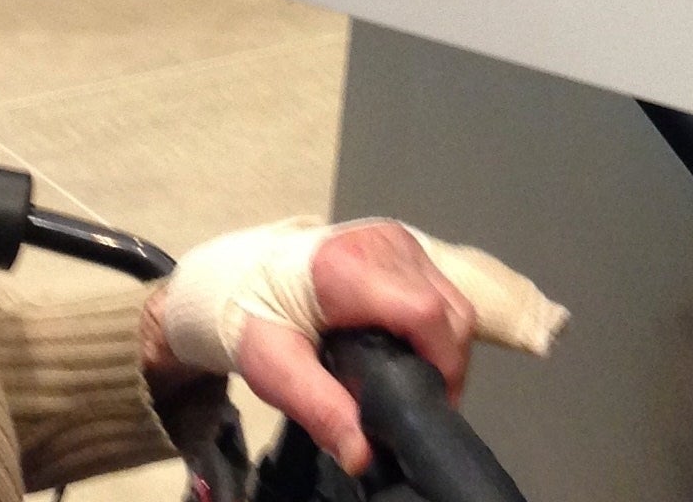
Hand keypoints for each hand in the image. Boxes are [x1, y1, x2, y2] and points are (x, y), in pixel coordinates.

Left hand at [139, 218, 565, 476]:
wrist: (240, 275)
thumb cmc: (254, 318)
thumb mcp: (275, 369)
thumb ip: (320, 409)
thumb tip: (362, 454)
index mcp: (345, 269)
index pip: (424, 314)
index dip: (442, 363)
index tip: (431, 402)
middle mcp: (379, 243)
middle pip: (449, 308)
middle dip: (447, 361)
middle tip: (421, 399)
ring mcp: (394, 238)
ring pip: (452, 298)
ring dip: (446, 343)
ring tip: (417, 377)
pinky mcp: (400, 241)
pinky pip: (440, 286)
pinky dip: (437, 322)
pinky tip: (411, 347)